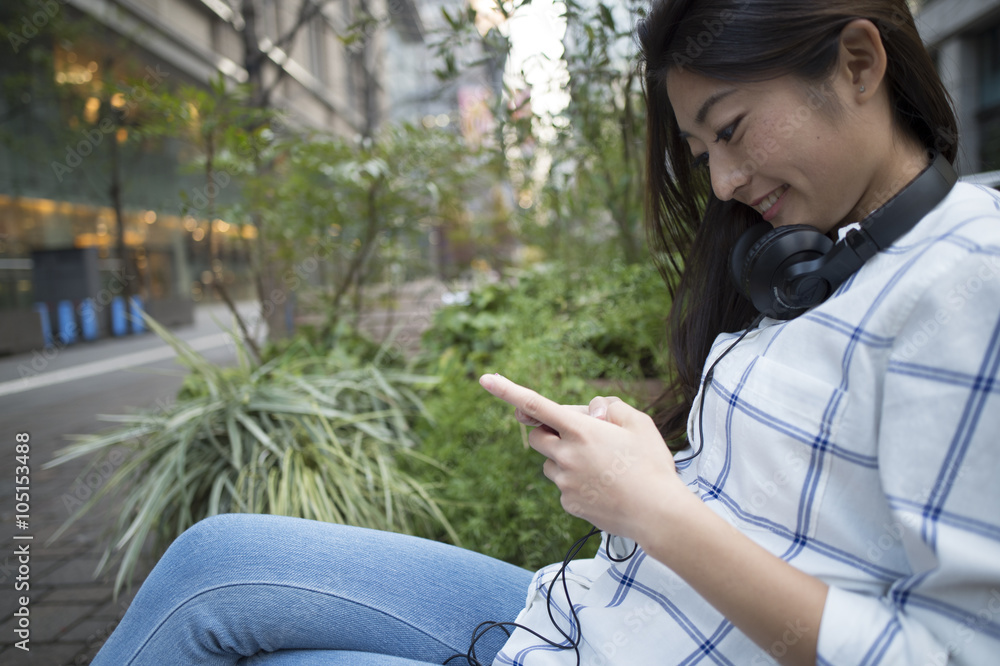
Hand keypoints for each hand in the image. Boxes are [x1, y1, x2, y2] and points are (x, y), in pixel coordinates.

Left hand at [480, 373, 681, 541]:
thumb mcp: (639, 423)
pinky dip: (577, 482)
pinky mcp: (569, 504)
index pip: (535, 405)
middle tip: (576, 434)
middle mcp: (566, 455)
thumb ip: (609, 408)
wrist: (658, 514)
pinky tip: (605, 487)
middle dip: (546, 431)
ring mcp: (565, 482)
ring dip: (565, 458)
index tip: (485, 380)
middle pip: (536, 436)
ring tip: (602, 467)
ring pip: (551, 463)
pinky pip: (564, 487)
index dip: (507, 390)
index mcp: (580, 430)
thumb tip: (589, 414)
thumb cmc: (652, 465)